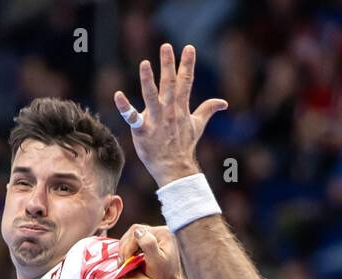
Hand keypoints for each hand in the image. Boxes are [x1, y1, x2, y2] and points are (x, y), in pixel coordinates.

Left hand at [113, 43, 226, 187]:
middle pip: (169, 84)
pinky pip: (132, 118)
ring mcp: (156, 121)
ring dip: (148, 80)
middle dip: (168, 65)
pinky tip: (118, 95)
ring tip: (144, 63)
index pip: (186, 82)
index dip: (187, 64)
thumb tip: (224, 102)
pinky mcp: (142, 131)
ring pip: (151, 96)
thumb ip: (208, 110)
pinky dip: (125, 107)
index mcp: (181, 107)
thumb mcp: (198, 125)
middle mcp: (169, 111)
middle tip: (166, 46)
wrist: (175, 168)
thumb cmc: (184, 145)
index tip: (189, 48)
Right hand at [118, 223, 197, 278]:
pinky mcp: (150, 242)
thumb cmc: (164, 277)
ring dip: (125, 250)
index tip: (125, 261)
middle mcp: (160, 231)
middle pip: (133, 233)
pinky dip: (128, 251)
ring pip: (131, 237)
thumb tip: (138, 231)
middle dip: (125, 248)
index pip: (138, 231)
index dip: (128, 246)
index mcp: (163, 232)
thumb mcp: (156, 261)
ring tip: (124, 263)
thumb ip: (149, 244)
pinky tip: (127, 261)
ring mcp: (155, 236)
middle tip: (122, 263)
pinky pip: (133, 242)